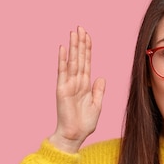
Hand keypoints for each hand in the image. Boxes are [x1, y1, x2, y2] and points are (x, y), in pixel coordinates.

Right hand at [49, 26, 105, 152]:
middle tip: (80, 27)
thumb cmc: (85, 123)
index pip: (87, 62)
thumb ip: (99, 91)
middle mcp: (76, 82)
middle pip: (79, 58)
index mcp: (85, 85)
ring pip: (72, 61)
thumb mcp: (97, 105)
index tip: (88, 35)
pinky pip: (62, 72)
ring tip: (73, 32)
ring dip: (73, 47)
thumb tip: (101, 77)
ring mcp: (68, 85)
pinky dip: (63, 60)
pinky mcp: (62, 90)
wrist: (75, 135)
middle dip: (80, 43)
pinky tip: (63, 48)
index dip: (88, 49)